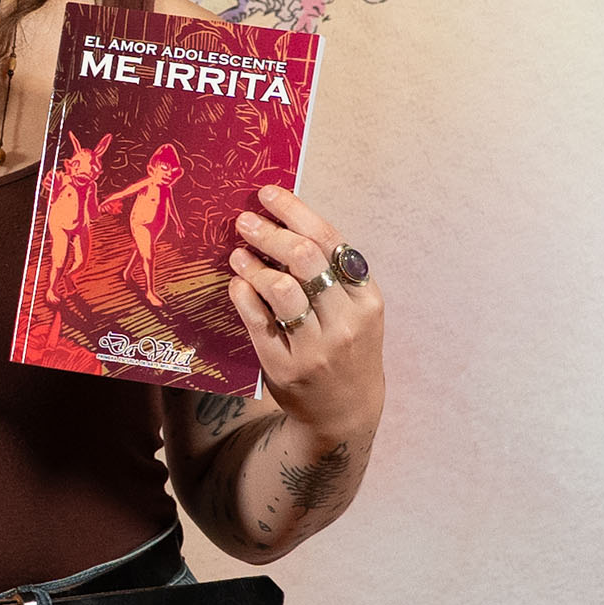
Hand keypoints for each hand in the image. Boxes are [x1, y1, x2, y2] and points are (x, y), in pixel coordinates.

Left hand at [220, 186, 382, 444]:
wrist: (346, 410)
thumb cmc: (348, 347)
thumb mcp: (355, 309)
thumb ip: (330, 271)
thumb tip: (284, 220)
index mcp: (366, 297)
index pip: (330, 240)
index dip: (295, 212)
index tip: (268, 195)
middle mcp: (346, 321)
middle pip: (304, 259)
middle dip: (270, 233)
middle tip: (244, 220)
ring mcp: (316, 346)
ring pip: (281, 289)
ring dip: (253, 264)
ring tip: (238, 254)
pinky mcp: (286, 366)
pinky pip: (258, 321)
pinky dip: (243, 295)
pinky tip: (237, 283)